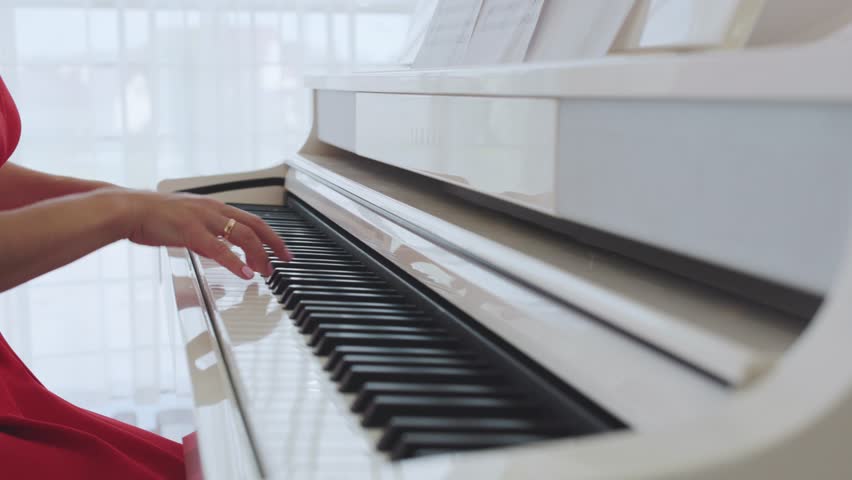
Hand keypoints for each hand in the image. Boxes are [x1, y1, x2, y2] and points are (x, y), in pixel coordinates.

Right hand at [117, 190, 291, 278]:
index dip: (270, 235)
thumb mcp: (186, 223)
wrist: (127, 208)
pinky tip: (245, 273)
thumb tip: (218, 250)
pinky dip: (235, 261)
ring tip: (266, 271)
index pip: (251, 219)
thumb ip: (205, 235)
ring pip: (242, 234)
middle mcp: (212, 209)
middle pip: (255, 225)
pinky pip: (218, 247)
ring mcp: (202, 218)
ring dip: (259, 254)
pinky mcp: (189, 230)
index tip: (282, 249)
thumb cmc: (151, 216)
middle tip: (285, 260)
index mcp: (213, 206)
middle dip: (274, 244)